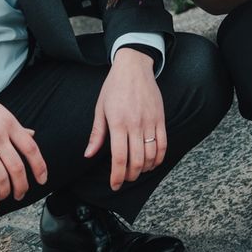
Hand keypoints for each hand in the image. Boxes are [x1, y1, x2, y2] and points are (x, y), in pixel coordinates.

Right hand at [0, 81, 47, 211]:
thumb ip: (16, 127)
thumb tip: (33, 135)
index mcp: (9, 123)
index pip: (31, 149)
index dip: (39, 167)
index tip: (41, 180)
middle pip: (17, 168)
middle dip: (22, 186)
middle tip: (20, 194)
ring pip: (0, 178)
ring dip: (5, 192)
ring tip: (4, 196)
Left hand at [86, 48, 166, 190]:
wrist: (134, 66)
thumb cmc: (114, 86)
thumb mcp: (100, 108)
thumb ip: (97, 133)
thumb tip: (89, 154)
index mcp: (118, 122)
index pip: (120, 158)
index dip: (117, 176)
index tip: (114, 185)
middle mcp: (135, 124)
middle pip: (136, 161)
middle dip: (130, 176)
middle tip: (124, 178)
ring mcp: (150, 122)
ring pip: (151, 156)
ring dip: (144, 169)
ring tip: (136, 170)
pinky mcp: (160, 119)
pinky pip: (163, 145)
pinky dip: (158, 158)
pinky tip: (152, 162)